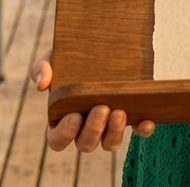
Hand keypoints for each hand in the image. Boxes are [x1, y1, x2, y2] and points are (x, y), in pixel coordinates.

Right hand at [31, 50, 155, 151]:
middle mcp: (86, 127)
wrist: (104, 45)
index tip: (74, 116)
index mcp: (63, 118)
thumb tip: (42, 84)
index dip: (64, 134)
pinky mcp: (133, 118)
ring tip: (119, 111)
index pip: (57, 140)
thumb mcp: (56, 58)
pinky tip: (147, 120)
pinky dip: (143, 130)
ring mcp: (110, 125)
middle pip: (85, 144)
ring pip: (110, 144)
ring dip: (114, 132)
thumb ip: (43, 68)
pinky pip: (138, 132)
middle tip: (102, 108)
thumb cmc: (73, 58)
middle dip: (93, 129)